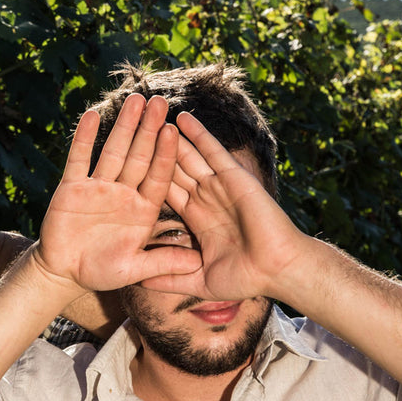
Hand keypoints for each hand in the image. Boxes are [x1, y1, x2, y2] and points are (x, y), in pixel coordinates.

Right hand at [32, 94, 202, 292]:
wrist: (63, 273)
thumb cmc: (100, 271)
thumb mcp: (134, 269)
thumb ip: (163, 263)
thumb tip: (198, 263)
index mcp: (142, 209)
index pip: (158, 176)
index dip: (165, 154)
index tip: (173, 130)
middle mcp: (123, 193)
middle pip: (139, 156)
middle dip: (148, 129)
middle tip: (159, 100)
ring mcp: (98, 187)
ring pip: (113, 151)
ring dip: (123, 126)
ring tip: (134, 99)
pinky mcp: (72, 187)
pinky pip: (79, 158)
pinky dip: (84, 138)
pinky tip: (92, 115)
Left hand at [140, 111, 308, 299]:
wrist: (277, 271)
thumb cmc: (244, 279)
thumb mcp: (197, 281)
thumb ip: (169, 279)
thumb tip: (138, 285)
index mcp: (196, 218)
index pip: (164, 192)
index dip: (145, 178)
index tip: (123, 167)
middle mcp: (204, 198)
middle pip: (172, 169)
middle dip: (153, 150)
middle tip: (132, 129)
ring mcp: (218, 186)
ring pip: (188, 156)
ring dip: (169, 136)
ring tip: (149, 115)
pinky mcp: (233, 177)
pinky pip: (212, 151)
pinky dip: (197, 134)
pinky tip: (181, 117)